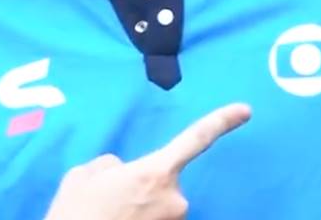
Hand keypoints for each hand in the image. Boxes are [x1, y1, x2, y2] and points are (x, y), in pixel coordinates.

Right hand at [44, 103, 251, 219]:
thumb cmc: (75, 214)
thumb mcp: (84, 176)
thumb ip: (111, 166)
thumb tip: (121, 172)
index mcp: (155, 173)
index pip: (196, 140)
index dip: (221, 122)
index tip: (246, 111)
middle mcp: (174, 200)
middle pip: (164, 182)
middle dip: (141, 187)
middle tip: (110, 202)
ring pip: (158, 207)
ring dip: (139, 209)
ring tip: (110, 216)